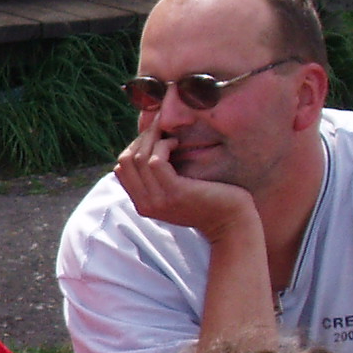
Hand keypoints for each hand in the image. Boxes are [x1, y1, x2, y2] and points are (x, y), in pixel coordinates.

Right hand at [113, 115, 258, 240]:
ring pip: (138, 158)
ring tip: (170, 136)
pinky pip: (155, 161)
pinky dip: (163, 146)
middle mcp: (145, 204)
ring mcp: (158, 200)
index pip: (121, 168)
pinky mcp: (174, 192)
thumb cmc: (208, 202)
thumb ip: (159, 180)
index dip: (134, 147)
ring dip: (153, 138)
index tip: (153, 137)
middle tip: (160, 129)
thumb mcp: (175, 193)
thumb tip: (149, 148)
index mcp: (142, 204)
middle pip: (125, 161)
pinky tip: (177, 144)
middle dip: (141, 139)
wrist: (231, 223)